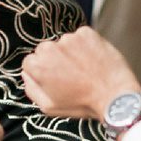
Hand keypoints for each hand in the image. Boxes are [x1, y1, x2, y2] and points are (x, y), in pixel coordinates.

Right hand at [21, 28, 140, 122]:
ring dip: (71, 53)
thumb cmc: (81, 104)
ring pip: (64, 43)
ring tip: (85, 69)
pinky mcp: (87, 33)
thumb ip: (31, 89)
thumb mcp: (48, 107)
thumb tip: (26, 74)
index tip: (55, 79)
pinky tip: (93, 60)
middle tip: (71, 75)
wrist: (115, 97)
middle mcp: (49, 48)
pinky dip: (86, 46)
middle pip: (45, 50)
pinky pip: (81, 37)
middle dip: (55, 59)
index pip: (31, 62)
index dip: (43, 72)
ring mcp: (69, 39)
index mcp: (37, 66)